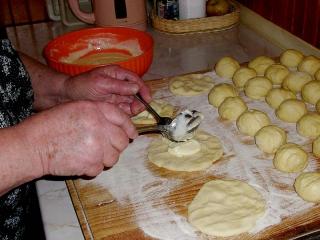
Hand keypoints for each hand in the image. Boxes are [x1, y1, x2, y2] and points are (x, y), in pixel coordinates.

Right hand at [18, 101, 136, 176]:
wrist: (33, 145)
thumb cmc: (49, 126)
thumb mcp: (75, 109)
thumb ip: (97, 114)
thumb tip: (115, 127)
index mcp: (95, 110)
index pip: (122, 118)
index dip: (129, 128)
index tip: (132, 135)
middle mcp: (100, 126)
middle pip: (122, 140)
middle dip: (116, 145)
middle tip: (105, 147)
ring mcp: (98, 146)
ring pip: (114, 157)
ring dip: (105, 158)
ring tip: (89, 154)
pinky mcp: (92, 163)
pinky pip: (101, 168)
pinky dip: (93, 167)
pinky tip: (81, 161)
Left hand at [63, 65, 151, 115]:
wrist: (67, 96)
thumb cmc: (83, 85)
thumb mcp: (101, 83)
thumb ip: (119, 86)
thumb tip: (136, 88)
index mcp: (118, 74)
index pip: (136, 80)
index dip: (143, 89)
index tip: (148, 99)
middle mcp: (120, 84)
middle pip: (137, 93)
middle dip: (139, 101)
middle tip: (136, 109)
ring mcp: (117, 95)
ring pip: (132, 102)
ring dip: (134, 108)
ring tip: (131, 112)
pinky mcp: (114, 106)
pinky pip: (125, 110)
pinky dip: (127, 113)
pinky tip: (124, 115)